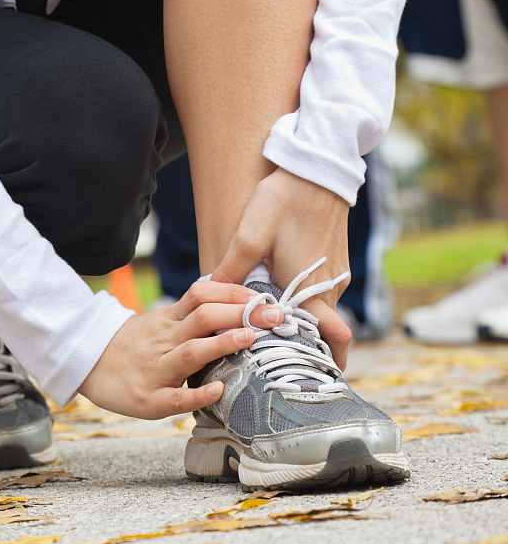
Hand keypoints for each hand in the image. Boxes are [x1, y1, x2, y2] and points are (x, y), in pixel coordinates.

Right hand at [78, 281, 282, 418]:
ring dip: (221, 344)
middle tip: (274, 317)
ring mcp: (156, 369)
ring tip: (249, 338)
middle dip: (241, 315)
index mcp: (167, 320)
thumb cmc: (130, 345)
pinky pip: (175, 397)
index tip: (264, 298)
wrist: (86, 364)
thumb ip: (190, 314)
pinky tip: (218, 391)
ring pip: (191, 352)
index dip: (234, 293)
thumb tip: (235, 302)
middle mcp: (164, 340)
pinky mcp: (148, 399)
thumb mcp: (157, 321)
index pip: (202, 295)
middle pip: (202, 318)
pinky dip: (198, 394)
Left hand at [212, 166, 351, 367]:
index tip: (317, 377)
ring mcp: (336, 271)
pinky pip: (320, 288)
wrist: (317, 166)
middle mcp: (331, 286)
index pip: (333, 337)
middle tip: (277, 358)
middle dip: (302, 342)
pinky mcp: (335, 257)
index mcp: (313, 289)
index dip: (328, 359)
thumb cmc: (284, 200)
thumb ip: (231, 270)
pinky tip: (282, 295)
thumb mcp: (249, 236)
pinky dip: (305, 298)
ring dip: (301, 318)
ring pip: (319, 305)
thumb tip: (208, 293)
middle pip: (320, 326)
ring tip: (271, 329)